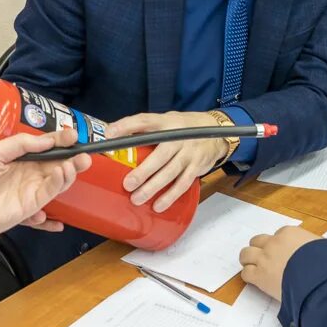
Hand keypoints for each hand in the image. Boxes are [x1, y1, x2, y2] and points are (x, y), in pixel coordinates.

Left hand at [0, 129, 90, 240]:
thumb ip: (21, 144)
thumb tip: (46, 140)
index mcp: (20, 158)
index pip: (47, 148)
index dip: (60, 142)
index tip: (72, 135)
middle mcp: (29, 174)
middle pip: (58, 165)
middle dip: (73, 159)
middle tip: (83, 154)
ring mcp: (30, 192)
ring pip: (57, 182)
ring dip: (68, 175)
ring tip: (73, 166)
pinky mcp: (28, 208)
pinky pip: (48, 202)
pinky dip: (55, 200)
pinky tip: (60, 192)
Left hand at [107, 111, 226, 212]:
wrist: (216, 132)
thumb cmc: (183, 128)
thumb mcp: (166, 121)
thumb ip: (145, 129)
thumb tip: (115, 137)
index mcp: (166, 122)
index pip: (145, 121)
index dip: (127, 126)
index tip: (110, 134)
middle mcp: (178, 137)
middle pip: (160, 155)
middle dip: (143, 171)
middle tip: (128, 184)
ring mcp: (189, 153)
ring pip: (170, 172)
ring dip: (153, 187)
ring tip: (137, 198)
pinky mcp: (197, 167)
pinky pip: (182, 184)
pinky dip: (170, 196)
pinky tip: (158, 205)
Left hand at [239, 225, 320, 300]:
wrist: (318, 279)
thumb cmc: (326, 262)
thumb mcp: (324, 246)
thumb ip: (313, 245)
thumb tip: (316, 250)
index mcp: (289, 233)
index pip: (277, 235)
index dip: (279, 245)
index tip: (283, 254)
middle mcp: (273, 243)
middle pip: (257, 241)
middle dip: (260, 249)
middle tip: (266, 259)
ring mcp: (264, 259)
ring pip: (245, 254)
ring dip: (249, 260)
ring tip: (255, 268)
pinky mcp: (259, 276)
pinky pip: (245, 273)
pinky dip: (249, 276)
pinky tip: (256, 281)